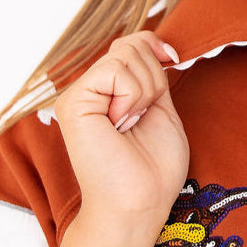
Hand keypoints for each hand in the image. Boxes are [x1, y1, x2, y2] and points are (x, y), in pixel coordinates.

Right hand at [54, 32, 188, 242]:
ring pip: (125, 55)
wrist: (140, 203)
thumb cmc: (154, 168)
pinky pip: (115, 70)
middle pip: (131, 45)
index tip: (173, 61)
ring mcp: (77, 95)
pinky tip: (121, 124)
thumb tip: (157, 44)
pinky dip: (132, 96)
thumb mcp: (161, 109)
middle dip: (154, 79)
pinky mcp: (72, 102)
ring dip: (145, 91)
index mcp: (107, 92)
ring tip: (130, 125)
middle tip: (142, 117)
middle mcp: (89, 90)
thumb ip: (153, 76)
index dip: (155, 46)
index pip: (130, 43)